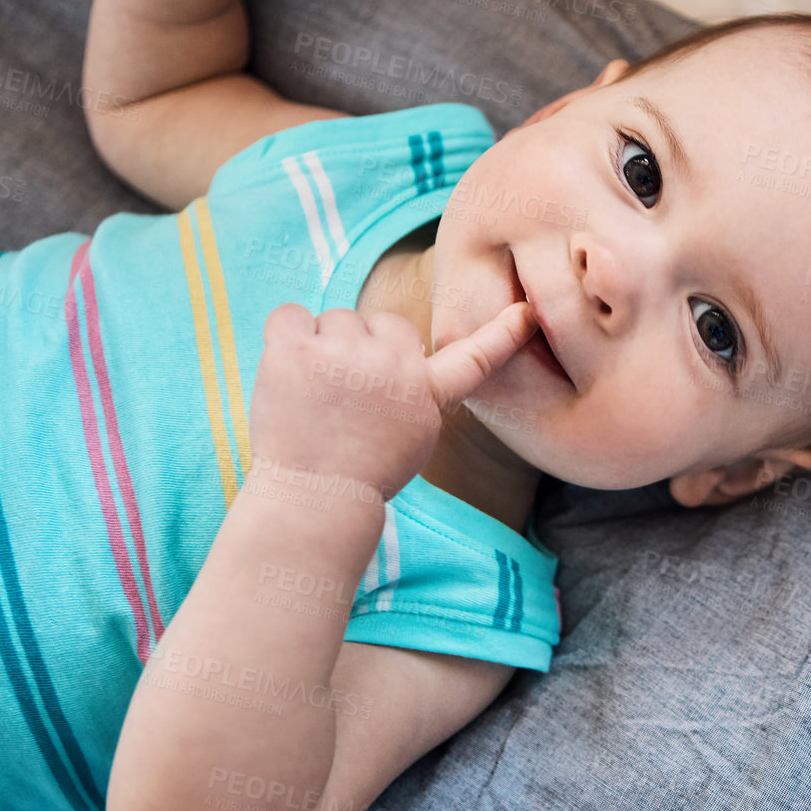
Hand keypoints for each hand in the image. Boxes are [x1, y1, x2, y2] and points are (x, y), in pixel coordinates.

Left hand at [248, 301, 535, 502]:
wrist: (314, 498)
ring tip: (313, 394)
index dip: (504, 334)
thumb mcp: (411, 438)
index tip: (526, 312)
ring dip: (321, 346)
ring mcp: (343, 354)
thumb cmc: (359, 474)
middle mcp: (392, 364)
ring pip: (334, 318)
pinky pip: (290, 315)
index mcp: (426, 392)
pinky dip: (285, 336)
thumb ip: (412, 392)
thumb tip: (391, 351)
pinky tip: (286, 372)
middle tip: (344, 393)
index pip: (475, 356)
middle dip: (363, 346)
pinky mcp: (295, 351)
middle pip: (379, 321)